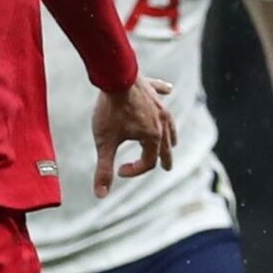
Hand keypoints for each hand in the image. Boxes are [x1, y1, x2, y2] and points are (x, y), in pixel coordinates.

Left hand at [91, 77, 176, 197]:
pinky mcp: (152, 89)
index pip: (148, 162)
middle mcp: (162, 122)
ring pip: (169, 123)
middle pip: (166, 146)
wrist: (114, 76)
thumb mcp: (104, 142)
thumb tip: (100, 195)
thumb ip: (103, 169)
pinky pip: (162, 92)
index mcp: (152, 137)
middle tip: (167, 167)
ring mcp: (159, 105)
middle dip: (164, 158)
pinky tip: (169, 89)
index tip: (118, 170)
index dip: (134, 170)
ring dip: (170, 134)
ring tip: (172, 141)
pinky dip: (165, 93)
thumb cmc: (110, 110)